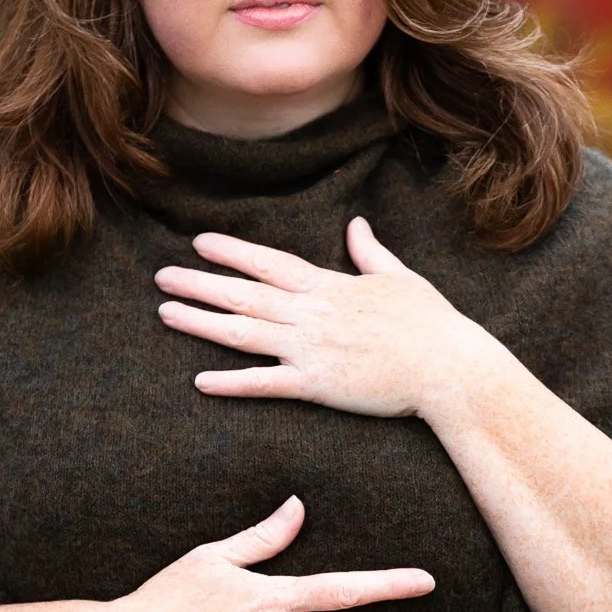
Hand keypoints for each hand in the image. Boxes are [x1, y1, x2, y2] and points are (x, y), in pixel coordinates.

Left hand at [154, 216, 471, 417]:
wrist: (451, 368)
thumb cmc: (432, 325)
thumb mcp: (401, 278)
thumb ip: (371, 253)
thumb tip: (357, 225)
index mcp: (330, 286)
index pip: (270, 263)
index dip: (232, 252)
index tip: (199, 243)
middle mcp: (312, 314)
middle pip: (244, 294)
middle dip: (199, 283)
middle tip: (161, 277)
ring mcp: (312, 349)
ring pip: (244, 332)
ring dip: (201, 323)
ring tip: (166, 314)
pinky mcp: (318, 386)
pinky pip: (266, 384)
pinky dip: (232, 383)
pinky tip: (201, 381)